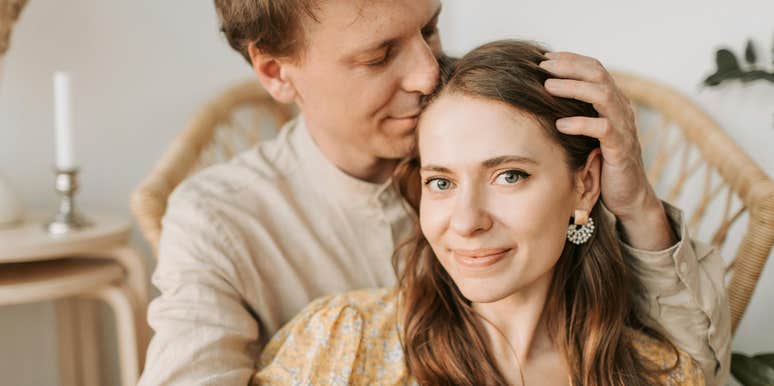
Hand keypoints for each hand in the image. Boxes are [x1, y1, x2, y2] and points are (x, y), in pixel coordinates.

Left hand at [539, 52, 675, 249]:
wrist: (628, 195)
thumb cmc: (602, 161)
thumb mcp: (588, 132)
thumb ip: (576, 112)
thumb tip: (542, 96)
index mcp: (614, 101)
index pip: (595, 69)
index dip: (571, 60)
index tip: (545, 58)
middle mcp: (622, 109)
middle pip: (599, 75)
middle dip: (569, 67)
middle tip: (543, 66)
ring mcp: (624, 128)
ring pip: (603, 96)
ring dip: (573, 88)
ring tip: (548, 87)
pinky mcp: (621, 150)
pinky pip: (604, 129)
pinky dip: (581, 123)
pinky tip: (561, 124)